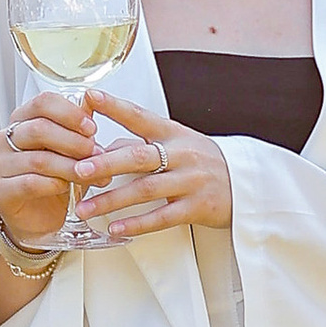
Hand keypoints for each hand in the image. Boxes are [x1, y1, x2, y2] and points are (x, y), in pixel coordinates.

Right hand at [0, 88, 99, 253]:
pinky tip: (67, 187)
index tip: (90, 127)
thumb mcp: (71, 152)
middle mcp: (3, 139)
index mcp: (21, 121)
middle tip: (94, 153)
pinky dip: (54, 184)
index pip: (42, 103)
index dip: (69, 113)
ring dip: (69, 166)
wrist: (39, 219)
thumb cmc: (53, 180)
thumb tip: (93, 105)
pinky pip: (30, 183)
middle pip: (39, 129)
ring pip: (38, 159)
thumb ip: (78, 130)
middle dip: (73, 141)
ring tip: (89, 173)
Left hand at [65, 91, 234, 241]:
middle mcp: (182, 154)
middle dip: (107, 163)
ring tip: (84, 208)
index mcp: (173, 134)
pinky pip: (162, 217)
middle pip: (140, 157)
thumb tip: (103, 149)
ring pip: (146, 189)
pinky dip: (137, 223)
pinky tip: (115, 228)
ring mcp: (191, 181)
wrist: (246, 185)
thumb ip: (140, 145)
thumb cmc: (202, 163)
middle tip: (79, 169)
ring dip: (112, 200)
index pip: (141, 117)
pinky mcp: (197, 207)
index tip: (91, 98)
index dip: (115, 107)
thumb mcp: (176, 145)